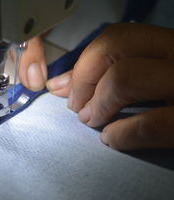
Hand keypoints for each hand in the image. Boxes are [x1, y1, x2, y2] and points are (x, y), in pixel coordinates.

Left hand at [46, 23, 173, 150]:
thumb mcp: (154, 81)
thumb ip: (108, 77)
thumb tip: (61, 84)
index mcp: (173, 50)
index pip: (118, 36)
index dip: (84, 62)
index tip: (67, 87)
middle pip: (115, 46)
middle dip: (84, 77)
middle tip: (78, 105)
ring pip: (125, 77)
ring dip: (98, 104)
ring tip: (94, 122)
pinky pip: (149, 123)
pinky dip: (121, 134)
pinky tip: (114, 139)